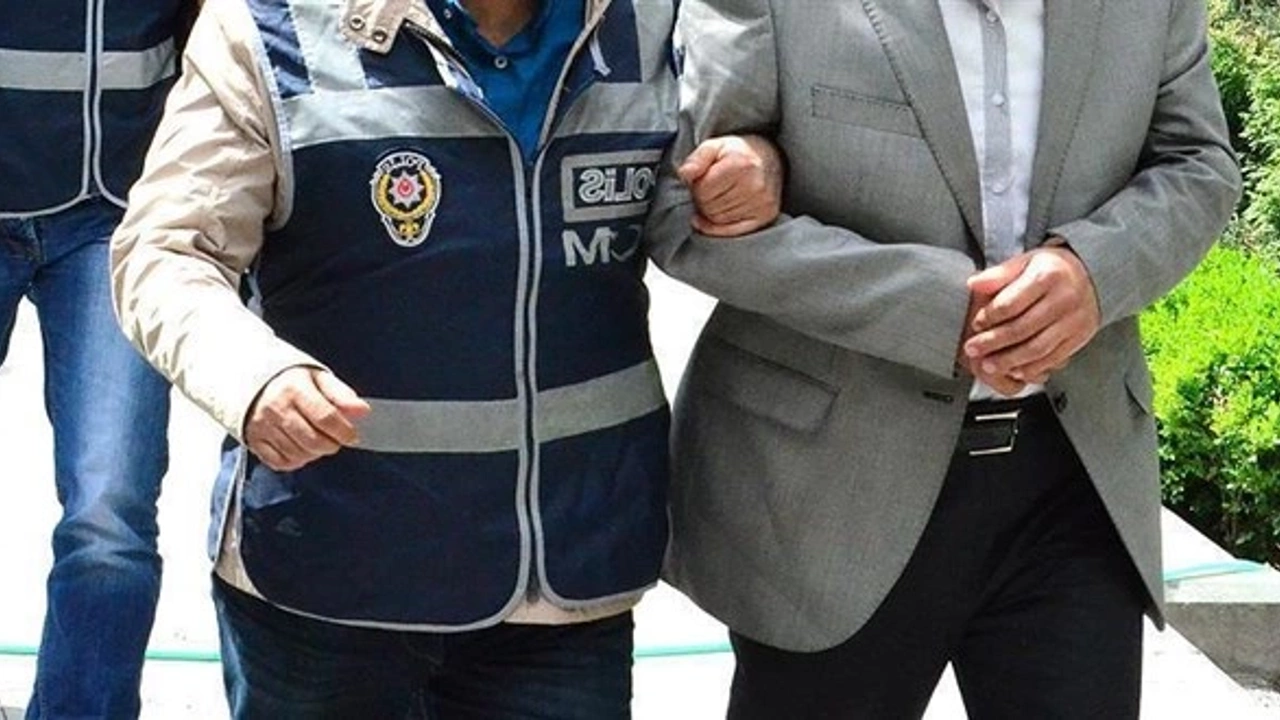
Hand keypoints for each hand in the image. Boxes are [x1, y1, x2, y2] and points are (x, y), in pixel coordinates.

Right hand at [244, 366, 371, 471]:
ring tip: (318, 441)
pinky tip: (301, 449)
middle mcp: (276, 408)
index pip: (325, 418)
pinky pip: (279, 462)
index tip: (352, 436)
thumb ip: (341, 394)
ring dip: (315, 453)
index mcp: (294, 388)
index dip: (344, 431)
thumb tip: (362, 411)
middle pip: (313, 440)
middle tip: (336, 439)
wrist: (246, 376)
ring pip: (298, 454)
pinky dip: (295, 461)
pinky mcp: (253, 440)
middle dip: (332, 444)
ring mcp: (262, 426)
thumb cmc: (288, 378)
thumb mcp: (317, 377)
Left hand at [679, 134, 782, 236]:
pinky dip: (717, 228)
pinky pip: (731, 232)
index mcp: (741, 164)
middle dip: (703, 200)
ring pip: (718, 220)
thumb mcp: (714, 146)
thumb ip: (697, 159)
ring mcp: (762, 203)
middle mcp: (755, 185)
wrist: (769, 158)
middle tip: (710, 190)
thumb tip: (684, 174)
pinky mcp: (766, 216)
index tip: (702, 180)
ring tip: (718, 197)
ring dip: (711, 212)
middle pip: (710, 207)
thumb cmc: (737, 153)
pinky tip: (711, 219)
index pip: (703, 191)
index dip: (696, 187)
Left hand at [962, 246, 1100, 382]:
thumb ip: (1000, 274)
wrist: (1092, 276)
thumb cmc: (1052, 269)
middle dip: (993, 342)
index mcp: (1048, 276)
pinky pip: (1053, 357)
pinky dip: (1032, 368)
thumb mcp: (1027, 261)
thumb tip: (973, 284)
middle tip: (972, 350)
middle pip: (1022, 328)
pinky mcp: (1080, 337)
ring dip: (1009, 360)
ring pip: (1037, 348)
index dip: (990, 316)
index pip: (1012, 303)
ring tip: (988, 365)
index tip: (975, 324)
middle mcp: (1064, 299)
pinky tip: (1015, 371)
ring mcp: (1074, 321)